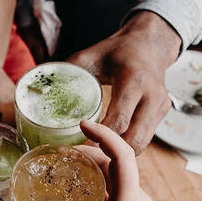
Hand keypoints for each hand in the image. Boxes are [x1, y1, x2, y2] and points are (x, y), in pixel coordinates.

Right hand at [18, 121, 173, 200]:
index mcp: (131, 199)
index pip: (121, 154)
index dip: (103, 134)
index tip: (82, 124)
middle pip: (116, 163)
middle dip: (91, 151)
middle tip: (64, 150)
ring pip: (115, 180)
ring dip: (93, 170)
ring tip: (67, 168)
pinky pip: (113, 196)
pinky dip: (96, 188)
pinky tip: (77, 198)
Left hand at [67, 11, 180, 154]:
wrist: (151, 45)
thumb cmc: (118, 51)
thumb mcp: (93, 54)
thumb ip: (69, 69)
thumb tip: (39, 86)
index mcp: (135, 80)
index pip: (119, 119)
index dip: (99, 135)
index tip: (79, 142)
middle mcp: (152, 96)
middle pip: (134, 139)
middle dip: (109, 152)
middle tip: (85, 155)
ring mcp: (160, 108)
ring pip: (141, 144)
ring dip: (118, 155)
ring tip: (94, 155)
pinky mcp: (161, 116)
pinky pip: (144, 140)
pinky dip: (126, 149)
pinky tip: (107, 149)